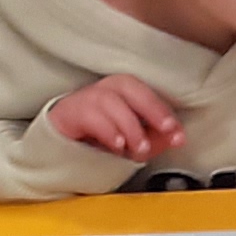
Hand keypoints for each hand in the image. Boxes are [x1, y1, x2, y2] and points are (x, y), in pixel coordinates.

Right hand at [47, 72, 185, 162]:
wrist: (56, 150)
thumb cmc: (96, 142)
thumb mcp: (131, 143)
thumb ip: (153, 140)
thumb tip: (175, 138)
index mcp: (120, 92)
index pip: (146, 92)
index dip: (164, 111)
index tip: (179, 134)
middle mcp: (102, 90)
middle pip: (128, 85)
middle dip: (152, 108)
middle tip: (166, 131)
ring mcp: (83, 99)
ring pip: (109, 100)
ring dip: (129, 125)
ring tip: (138, 149)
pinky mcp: (67, 113)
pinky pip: (88, 114)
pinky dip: (107, 129)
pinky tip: (117, 145)